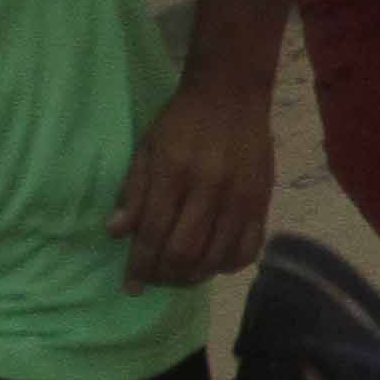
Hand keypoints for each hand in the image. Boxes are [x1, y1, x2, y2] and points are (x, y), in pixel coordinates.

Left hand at [108, 77, 276, 288]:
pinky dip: (230, 265)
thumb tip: (116, 233)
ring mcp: (241, 196)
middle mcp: (210, 188)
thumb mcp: (147, 147)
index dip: (140, 265)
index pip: (153, 233)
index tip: (131, 286)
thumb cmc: (182, 120)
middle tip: (154, 280)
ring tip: (179, 277)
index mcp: (174, 172)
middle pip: (184, 251)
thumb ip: (134, 191)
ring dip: (194, 276)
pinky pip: (249, 247)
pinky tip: (214, 265)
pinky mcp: (262, 200)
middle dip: (164, 275)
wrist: (231, 93)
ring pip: (216, 256)